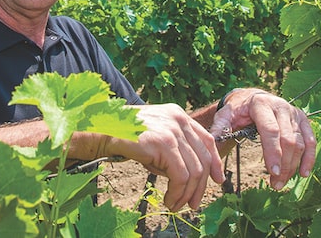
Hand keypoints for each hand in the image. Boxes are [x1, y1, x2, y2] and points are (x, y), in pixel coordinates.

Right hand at [105, 104, 224, 210]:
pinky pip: (181, 176)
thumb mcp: (155, 138)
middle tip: (193, 203)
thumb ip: (174, 148)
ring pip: (194, 171)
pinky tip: (168, 200)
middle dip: (201, 186)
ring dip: (186, 194)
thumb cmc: (125, 136)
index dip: (215, 162)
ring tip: (175, 205)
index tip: (217, 179)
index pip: (207, 139)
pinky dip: (177, 193)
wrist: (103, 130)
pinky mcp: (164, 144)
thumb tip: (190, 177)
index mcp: (179, 115)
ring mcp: (173, 131)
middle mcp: (179, 120)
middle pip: (203, 158)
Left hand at [210, 89, 315, 189]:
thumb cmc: (237, 110)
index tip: (272, 172)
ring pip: (300, 142)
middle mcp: (281, 106)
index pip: (271, 130)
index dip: (273, 152)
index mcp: (261, 104)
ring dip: (293, 166)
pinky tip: (303, 174)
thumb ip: (219, 128)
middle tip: (276, 184)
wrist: (251, 97)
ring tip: (281, 183)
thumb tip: (212, 143)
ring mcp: (294, 113)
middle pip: (288, 139)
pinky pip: (311, 140)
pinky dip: (309, 158)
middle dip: (283, 164)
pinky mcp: (302, 119)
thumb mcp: (226, 115)